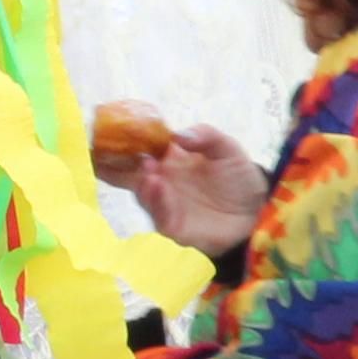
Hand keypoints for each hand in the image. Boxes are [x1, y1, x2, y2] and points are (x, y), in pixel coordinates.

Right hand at [110, 117, 266, 258]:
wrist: (257, 211)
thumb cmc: (238, 178)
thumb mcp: (226, 148)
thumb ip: (205, 136)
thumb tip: (177, 135)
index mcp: (168, 160)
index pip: (137, 150)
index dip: (120, 141)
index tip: (105, 130)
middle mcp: (160, 183)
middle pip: (127, 174)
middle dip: (111, 165)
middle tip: (100, 153)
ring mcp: (165, 206)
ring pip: (143, 195)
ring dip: (141, 181)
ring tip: (148, 168)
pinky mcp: (174, 228)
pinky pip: (161, 217)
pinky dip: (158, 202)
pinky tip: (157, 186)